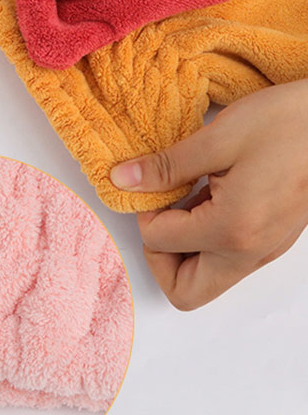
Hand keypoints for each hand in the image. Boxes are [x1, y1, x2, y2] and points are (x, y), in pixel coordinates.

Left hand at [110, 79, 307, 309]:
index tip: (152, 183)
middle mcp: (250, 252)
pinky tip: (208, 194)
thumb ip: (167, 167)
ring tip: (187, 195)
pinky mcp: (272, 239)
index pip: (160, 244)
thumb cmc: (290, 123)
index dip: (144, 213)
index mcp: (233, 229)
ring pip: (207, 278)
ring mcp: (265, 249)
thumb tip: (123, 180)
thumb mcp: (219, 139)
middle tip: (160, 211)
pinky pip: (227, 258)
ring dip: (182, 247)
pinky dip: (205, 237)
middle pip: (185, 290)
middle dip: (159, 256)